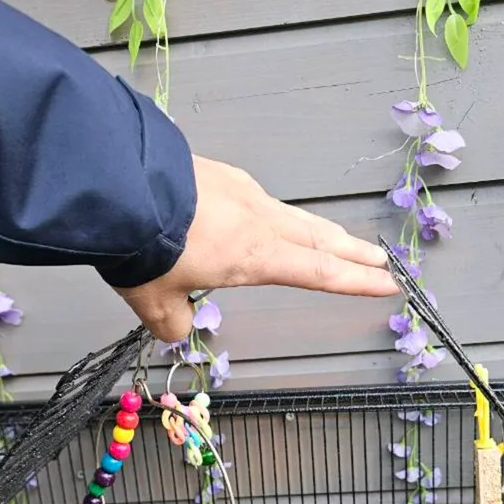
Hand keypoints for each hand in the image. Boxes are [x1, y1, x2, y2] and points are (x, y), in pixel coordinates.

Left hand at [114, 155, 398, 342]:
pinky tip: (265, 214)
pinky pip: (256, 199)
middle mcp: (258, 220)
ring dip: (319, 231)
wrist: (115, 185)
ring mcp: (240, 191)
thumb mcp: (154, 300)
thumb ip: (172, 321)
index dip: (354, 281)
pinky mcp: (218, 173)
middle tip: (380, 260)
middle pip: (318, 238)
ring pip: (292, 216)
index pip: (318, 272)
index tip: (388, 283)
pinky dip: (273, 213)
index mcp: (255, 255)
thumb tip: (178, 330)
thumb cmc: (142, 248)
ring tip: (336, 239)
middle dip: (352, 252)